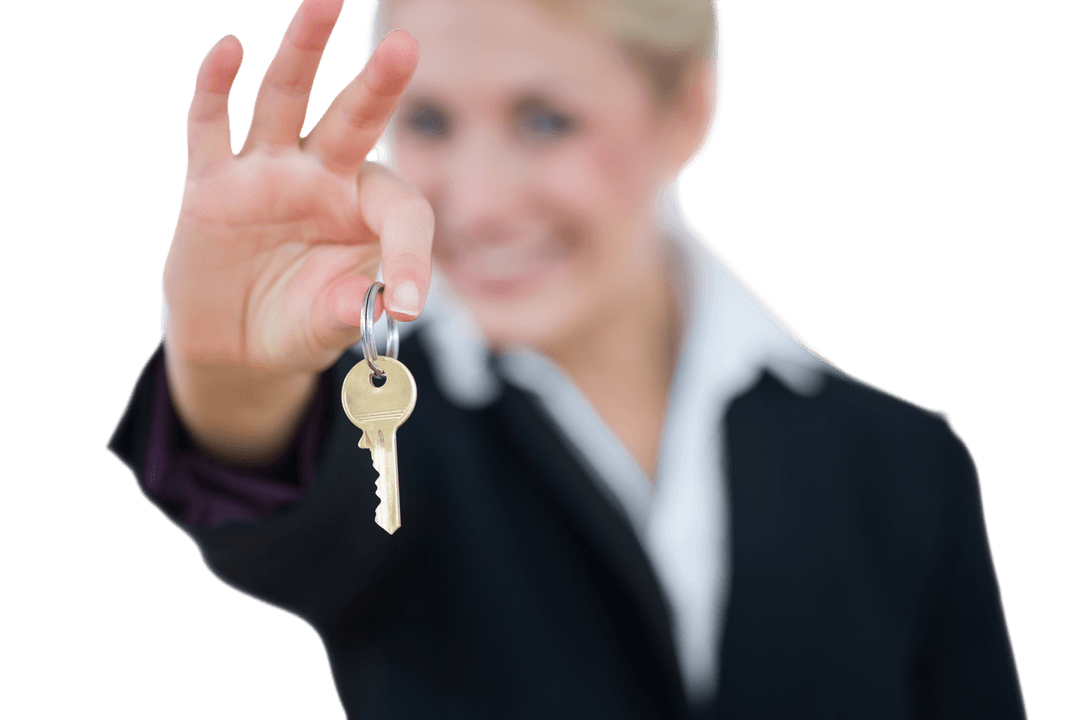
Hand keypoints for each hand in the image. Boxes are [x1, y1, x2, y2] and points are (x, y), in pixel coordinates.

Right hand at [161, 0, 431, 463]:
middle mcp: (322, 179)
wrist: (234, 344)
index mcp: (367, 214)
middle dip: (377, 85)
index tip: (408, 306)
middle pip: (354, 120)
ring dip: (301, 52)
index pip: (403, 213)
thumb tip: (376, 306)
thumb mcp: (329, 328)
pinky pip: (210, 127)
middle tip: (404, 46)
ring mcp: (266, 173)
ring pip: (284, 101)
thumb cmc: (299, 326)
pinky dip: (215, 89)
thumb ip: (349, 313)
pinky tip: (228, 49)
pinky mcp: (209, 183)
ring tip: (322, 2)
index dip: (412, 257)